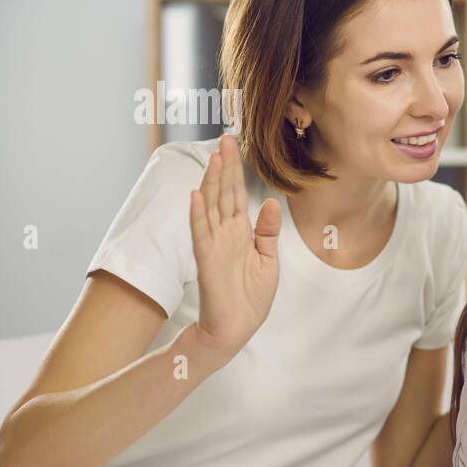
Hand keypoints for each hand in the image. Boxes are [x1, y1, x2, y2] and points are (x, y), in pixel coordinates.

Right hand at [188, 134, 281, 359]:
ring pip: (211, 207)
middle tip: (227, 138)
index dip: (236, 170)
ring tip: (214, 157)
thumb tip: (271, 202)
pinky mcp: (207, 260)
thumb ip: (268, 232)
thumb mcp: (269, 260)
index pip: (237, 194)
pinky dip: (198, 215)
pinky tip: (196, 196)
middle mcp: (225, 233)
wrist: (237, 327)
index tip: (236, 145)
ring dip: (211, 182)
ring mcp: (214, 245)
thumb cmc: (250, 296)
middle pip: (223, 193)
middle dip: (225, 166)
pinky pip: (200, 234)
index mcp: (241, 232)